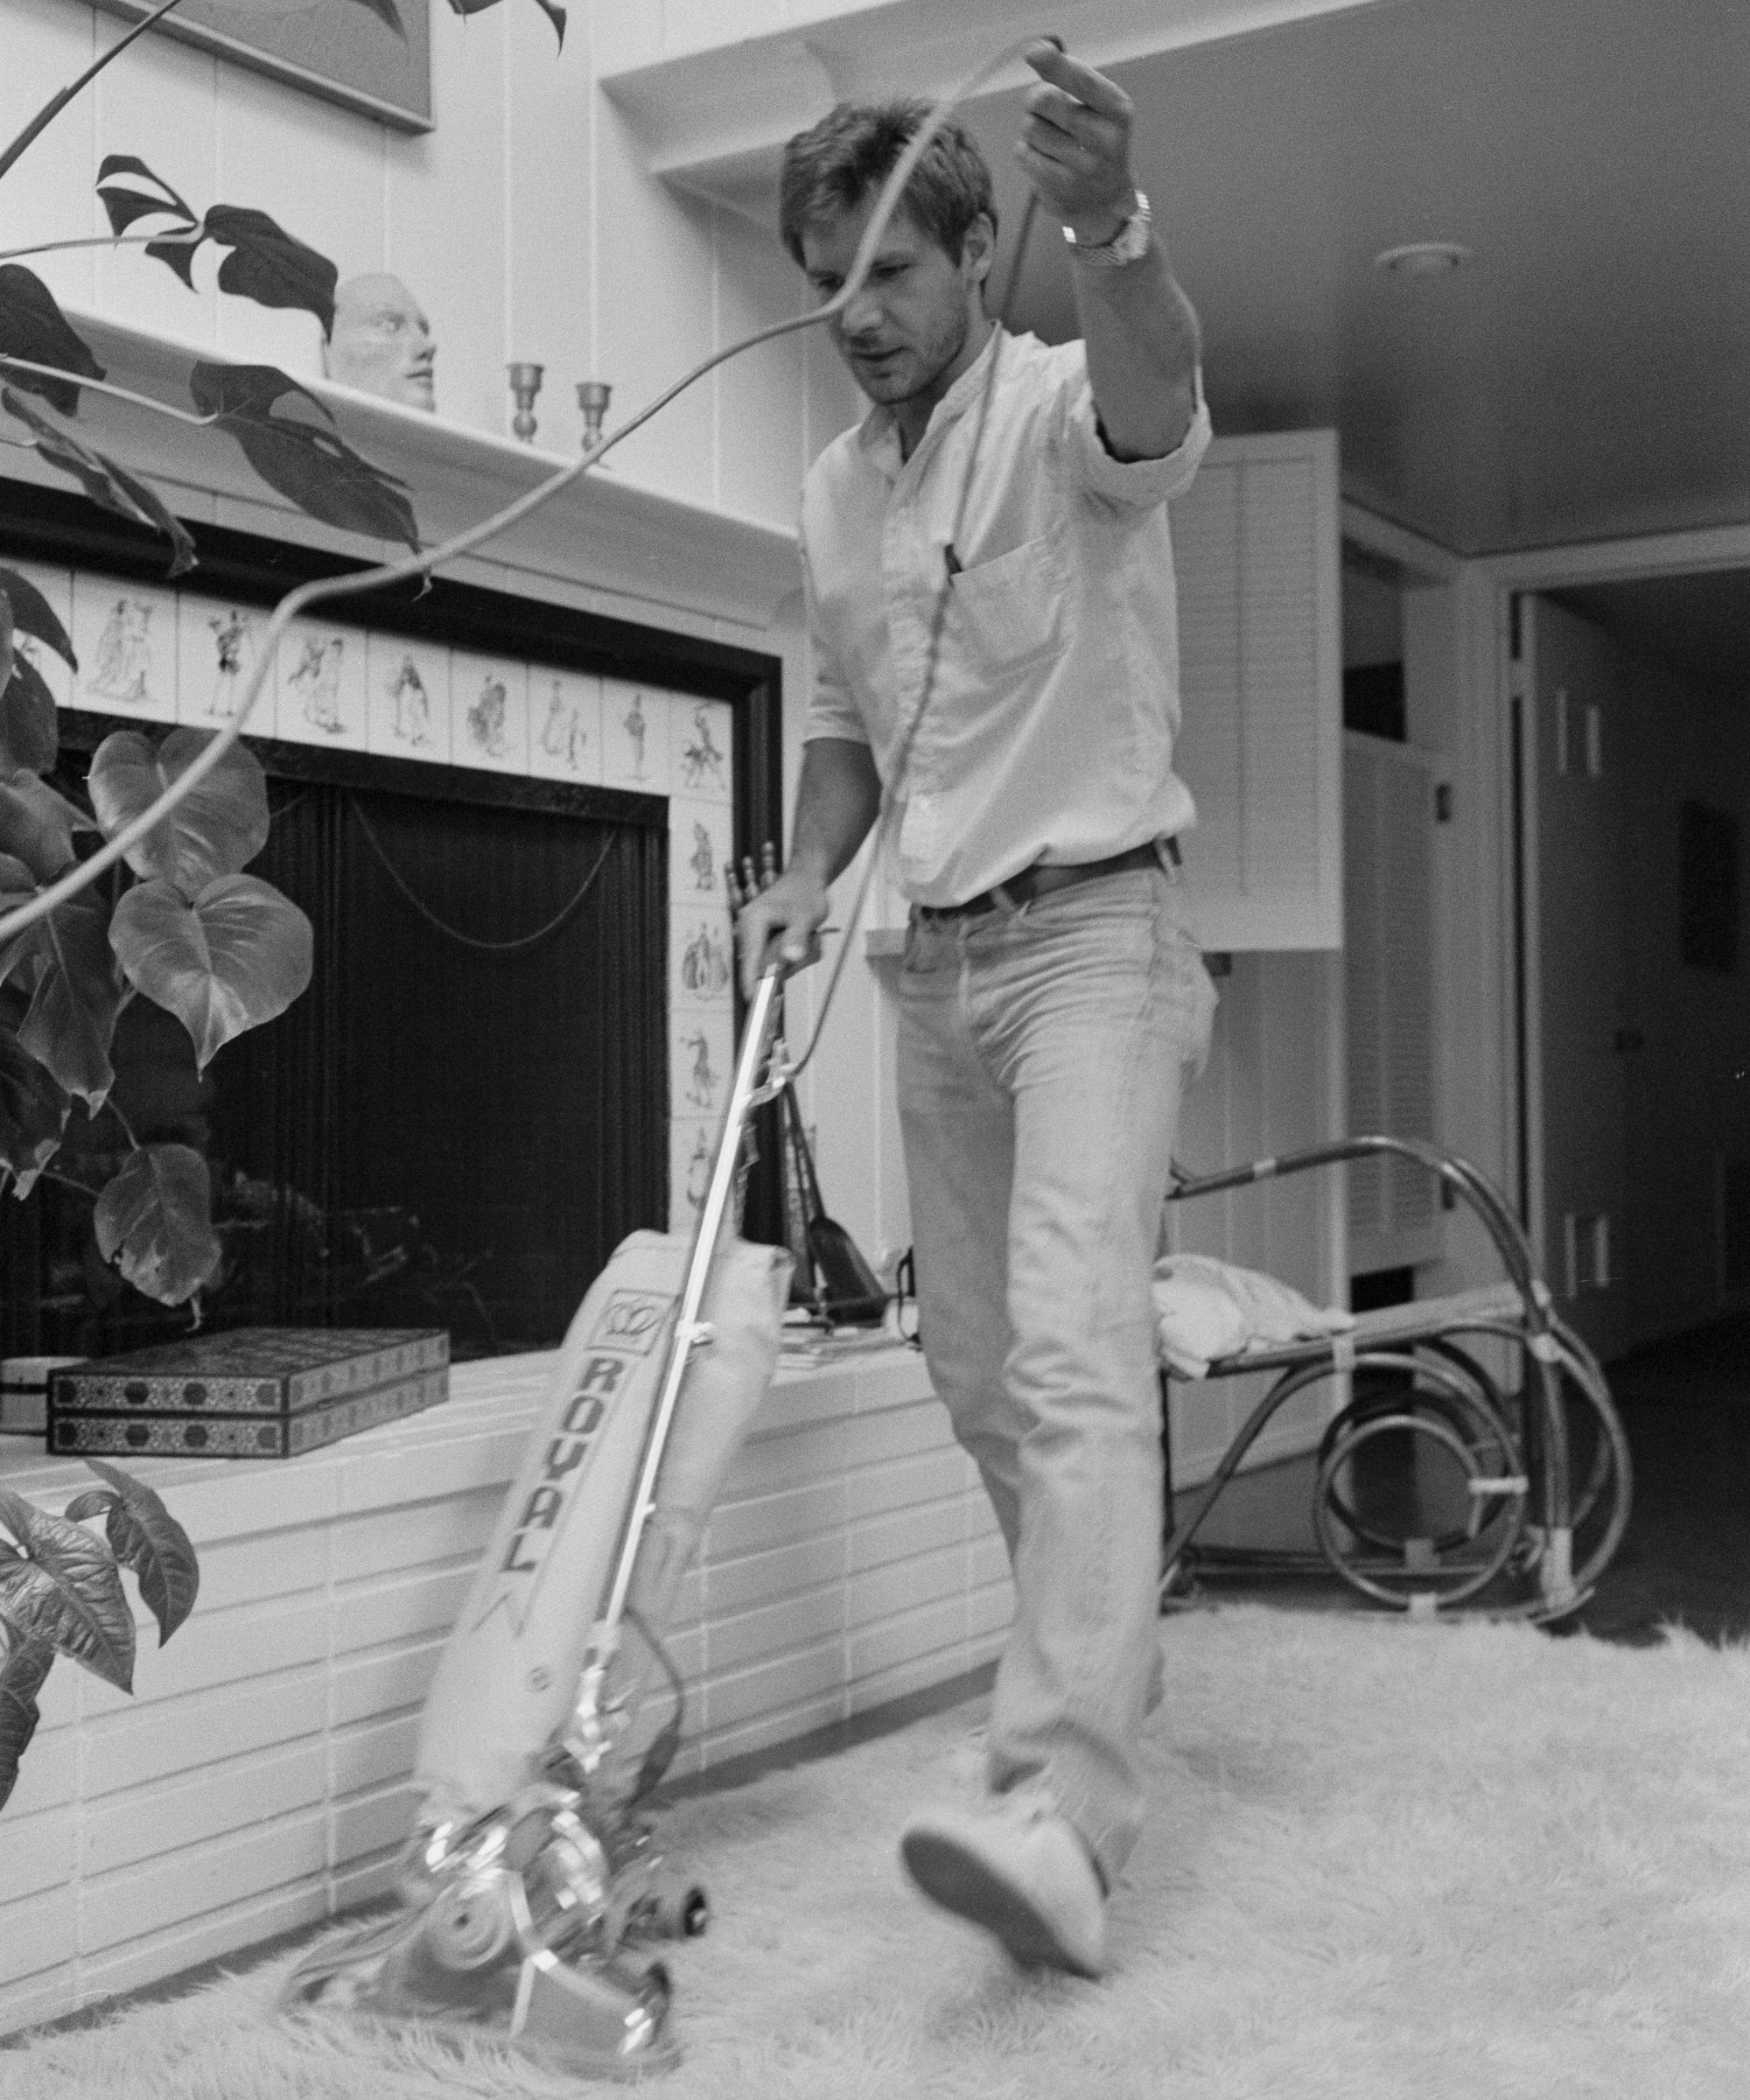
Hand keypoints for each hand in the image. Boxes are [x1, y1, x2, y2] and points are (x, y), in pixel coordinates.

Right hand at [730, 848, 828, 1000]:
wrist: (807, 879)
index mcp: (753, 922)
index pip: (749, 958)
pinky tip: (806, 937)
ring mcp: (757, 935)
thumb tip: (789, 959)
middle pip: (764, 965)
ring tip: (810, 936)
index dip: (751, 980)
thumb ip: (797, 937)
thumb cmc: (806, 893)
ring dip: (797, 957)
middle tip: (810, 943)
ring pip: (775, 964)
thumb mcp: (806, 916)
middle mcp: (749, 929)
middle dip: (790, 963)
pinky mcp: (766, 940)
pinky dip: (796, 953)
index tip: (753, 999)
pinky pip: (780, 958)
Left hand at [1017, 42, 1136, 243]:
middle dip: (1036, 100)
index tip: (1033, 52)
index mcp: (1118, 111)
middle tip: (1045, 111)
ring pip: (1030, 127)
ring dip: (1032, 129)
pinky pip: (1023, 153)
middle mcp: (1105, 139)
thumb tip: (1036, 51)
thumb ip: (1068, 78)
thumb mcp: (1095, 107)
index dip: (1055, 64)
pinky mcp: (1060, 190)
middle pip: (1045, 100)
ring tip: (1051, 141)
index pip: (1082, 81)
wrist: (1104, 203)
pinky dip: (1026, 151)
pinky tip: (1044, 159)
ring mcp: (1083, 168)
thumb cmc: (1094, 142)